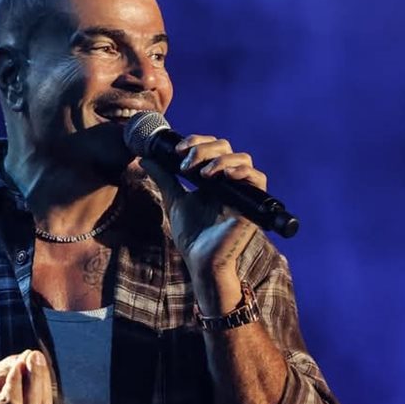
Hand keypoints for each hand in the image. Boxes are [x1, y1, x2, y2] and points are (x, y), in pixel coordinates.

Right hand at [0, 350, 52, 403]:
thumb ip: (4, 369)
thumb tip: (28, 355)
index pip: (11, 403)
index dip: (17, 381)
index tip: (19, 361)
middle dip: (36, 377)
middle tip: (34, 355)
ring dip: (43, 381)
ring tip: (37, 360)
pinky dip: (45, 390)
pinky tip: (39, 375)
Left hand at [141, 135, 265, 296]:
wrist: (200, 261)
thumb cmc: (191, 235)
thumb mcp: (174, 200)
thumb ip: (164, 178)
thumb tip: (145, 159)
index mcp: (214, 178)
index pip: (212, 147)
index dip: (197, 142)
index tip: (177, 151)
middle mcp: (230, 181)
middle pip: (226, 147)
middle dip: (204, 149)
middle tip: (186, 163)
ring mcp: (242, 192)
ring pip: (243, 158)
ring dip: (221, 160)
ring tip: (204, 175)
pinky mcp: (252, 205)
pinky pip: (258, 179)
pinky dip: (244, 172)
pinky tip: (226, 176)